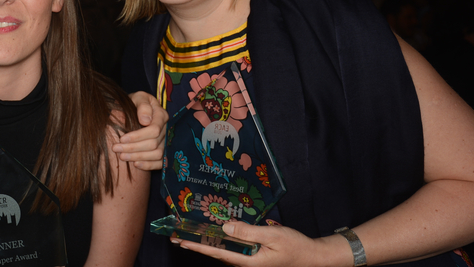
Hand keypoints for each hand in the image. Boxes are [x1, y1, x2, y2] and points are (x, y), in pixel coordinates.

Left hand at [112, 91, 167, 169]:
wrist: (137, 109)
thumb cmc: (136, 102)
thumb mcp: (138, 97)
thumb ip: (142, 106)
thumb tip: (146, 121)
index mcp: (161, 115)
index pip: (153, 130)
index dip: (137, 136)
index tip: (121, 139)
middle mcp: (166, 129)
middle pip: (153, 144)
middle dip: (133, 148)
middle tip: (116, 149)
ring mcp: (166, 141)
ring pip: (157, 154)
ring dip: (139, 157)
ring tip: (122, 157)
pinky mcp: (164, 151)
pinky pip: (161, 162)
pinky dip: (149, 165)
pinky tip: (136, 164)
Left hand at [171, 221, 344, 266]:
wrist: (313, 256)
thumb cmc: (295, 246)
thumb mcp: (273, 236)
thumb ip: (248, 232)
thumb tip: (225, 227)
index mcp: (248, 261)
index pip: (218, 252)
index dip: (198, 246)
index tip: (181, 241)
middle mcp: (246, 262)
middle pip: (217, 252)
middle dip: (197, 243)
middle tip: (176, 236)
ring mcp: (250, 260)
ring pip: (224, 250)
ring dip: (207, 241)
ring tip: (189, 233)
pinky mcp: (254, 256)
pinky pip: (233, 248)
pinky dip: (221, 240)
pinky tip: (215, 232)